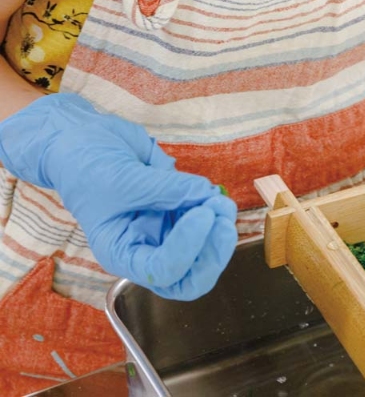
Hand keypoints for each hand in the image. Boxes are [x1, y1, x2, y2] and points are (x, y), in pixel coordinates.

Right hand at [0, 93, 237, 298]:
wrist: (87, 141)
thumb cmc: (89, 167)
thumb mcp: (122, 179)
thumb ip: (166, 189)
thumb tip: (207, 195)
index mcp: (122, 254)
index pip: (161, 271)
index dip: (187, 249)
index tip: (202, 214)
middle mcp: (147, 249)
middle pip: (190, 275)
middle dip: (212, 253)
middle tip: (223, 220)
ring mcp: (167, 231)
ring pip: (205, 250)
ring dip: (220, 229)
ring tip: (221, 201)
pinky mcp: (180, 211)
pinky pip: (207, 222)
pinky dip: (216, 211)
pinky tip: (214, 193)